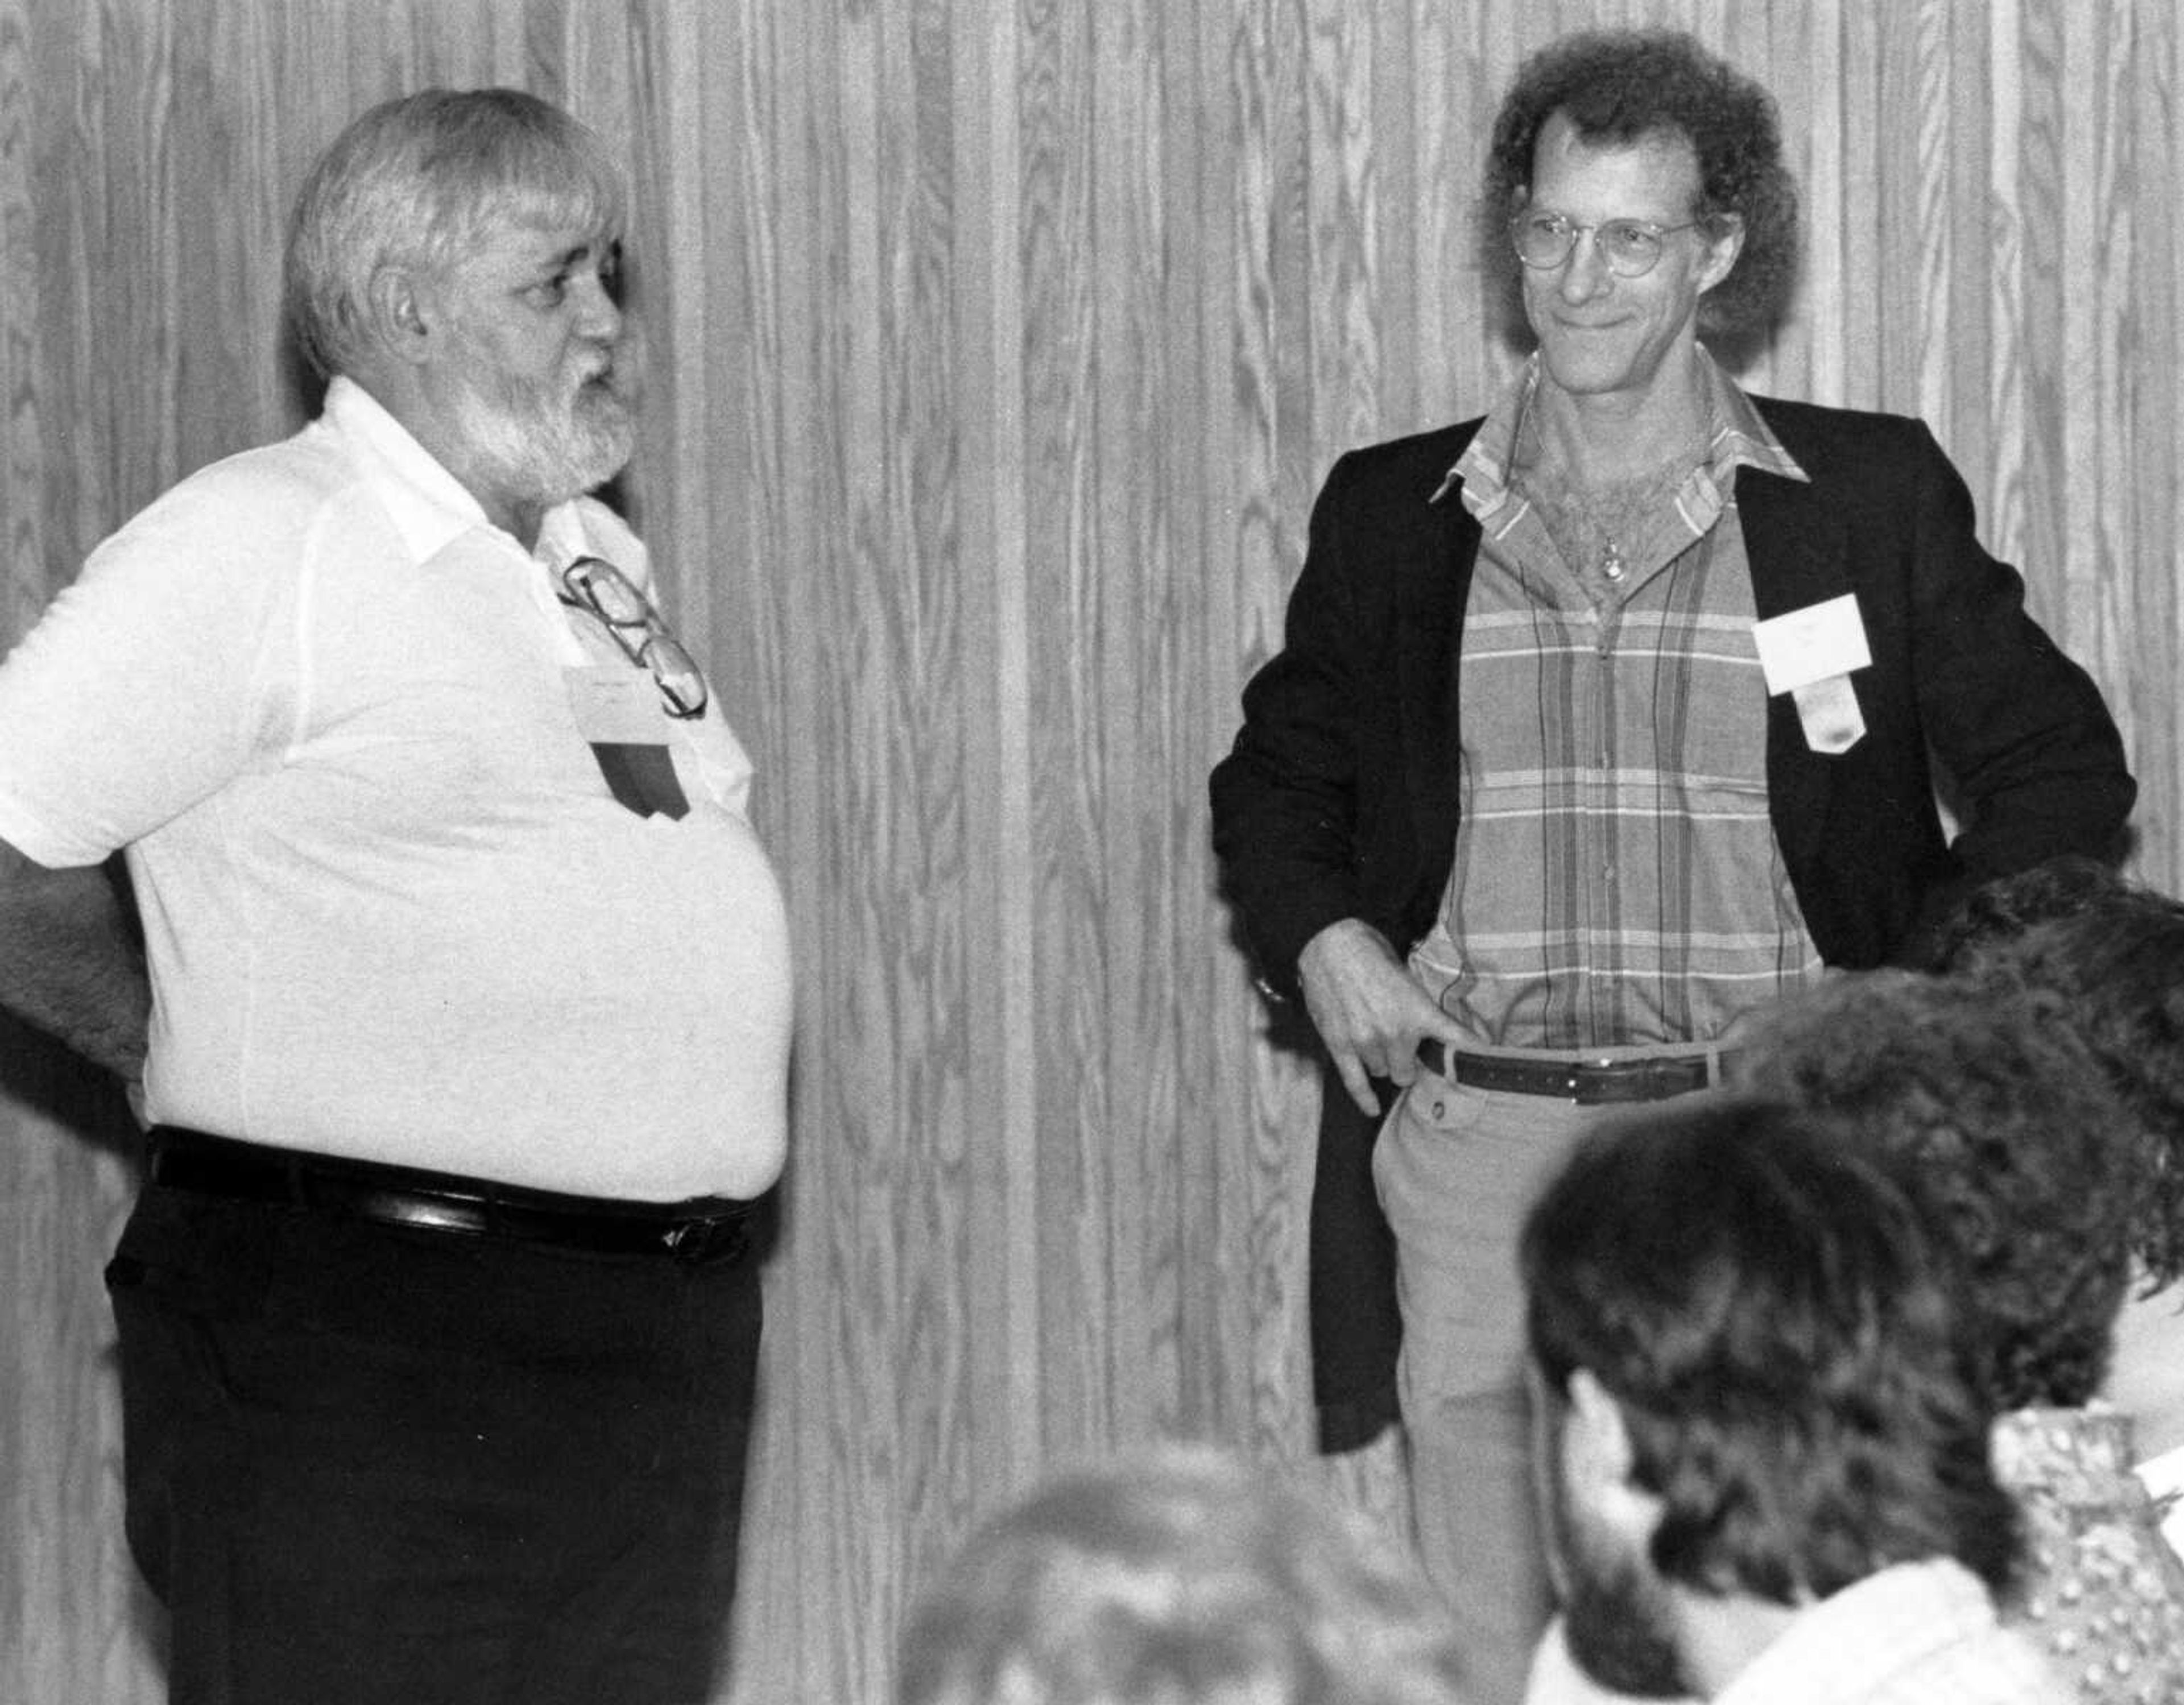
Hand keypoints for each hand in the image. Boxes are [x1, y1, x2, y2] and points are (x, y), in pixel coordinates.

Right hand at [1296, 919, 1465, 1115]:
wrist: (1330, 944)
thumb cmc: (1371, 954)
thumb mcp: (1408, 976)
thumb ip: (1421, 1008)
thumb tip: (1435, 1031)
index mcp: (1419, 1012)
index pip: (1456, 1040)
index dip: (1472, 1053)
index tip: (1484, 1062)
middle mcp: (1395, 1033)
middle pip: (1408, 1072)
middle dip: (1406, 1062)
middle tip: (1401, 1048)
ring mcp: (1366, 1042)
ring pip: (1382, 1072)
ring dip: (1381, 1062)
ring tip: (1374, 1043)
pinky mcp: (1340, 1046)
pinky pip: (1355, 1082)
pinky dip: (1364, 1098)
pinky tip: (1372, 1108)